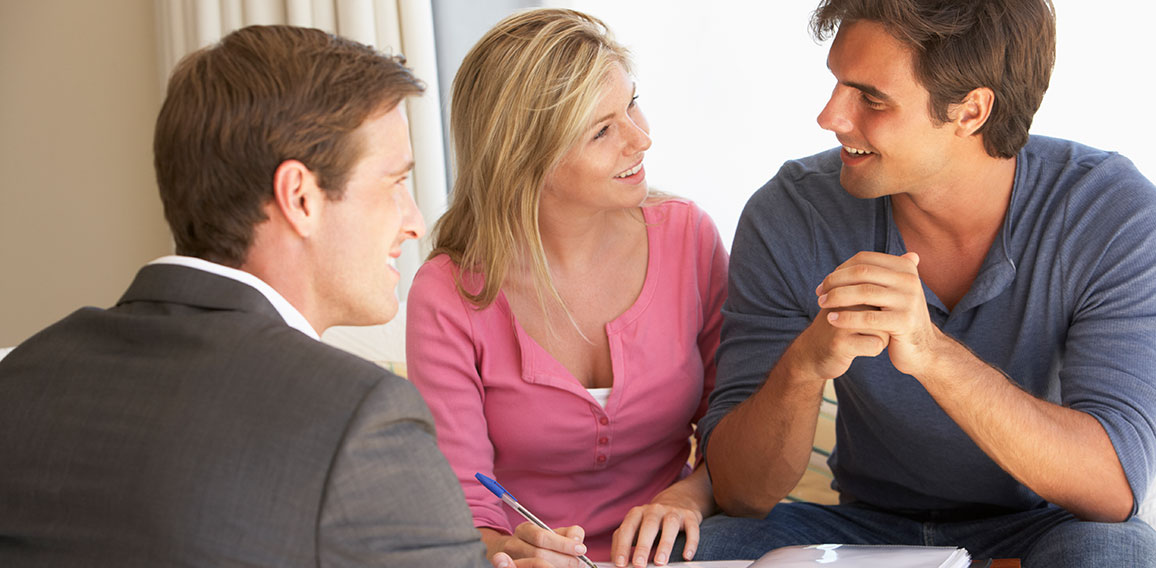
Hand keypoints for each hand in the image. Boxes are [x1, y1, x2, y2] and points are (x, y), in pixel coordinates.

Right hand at [480, 523, 588, 567]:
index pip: (542, 536)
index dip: (563, 544)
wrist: (512, 554)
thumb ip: (568, 534)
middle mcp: (513, 544)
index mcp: (524, 530)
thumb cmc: (539, 543)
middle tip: (579, 563)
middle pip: (538, 554)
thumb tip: (577, 541)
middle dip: (563, 559)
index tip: (581, 549)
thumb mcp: (553, 534)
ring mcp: (511, 559)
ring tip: (573, 567)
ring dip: (557, 566)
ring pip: (535, 564)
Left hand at [610, 468, 714, 567]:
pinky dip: (690, 543)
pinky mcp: (690, 516)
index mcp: (637, 514)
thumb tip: (620, 564)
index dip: (623, 546)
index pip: (627, 529)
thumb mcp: (637, 528)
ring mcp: (673, 511)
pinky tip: (687, 556)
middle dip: (643, 546)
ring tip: (660, 562)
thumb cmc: (652, 523)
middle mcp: (654, 510)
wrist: (678, 501)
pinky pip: (692, 529)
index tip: (620, 564)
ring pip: (670, 525)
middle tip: (639, 564)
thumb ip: (627, 543)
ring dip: (665, 544)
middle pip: (648, 526)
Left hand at [816, 251, 938, 375]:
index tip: (825, 282)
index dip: (840, 269)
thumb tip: (846, 264)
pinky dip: (846, 317)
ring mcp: (909, 300)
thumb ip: (872, 277)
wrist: (922, 350)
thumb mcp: (890, 293)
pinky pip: (868, 317)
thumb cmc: (898, 319)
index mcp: (905, 268)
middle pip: (862, 273)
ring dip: (837, 297)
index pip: (864, 259)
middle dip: (835, 281)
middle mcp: (910, 280)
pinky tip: (831, 320)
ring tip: (822, 304)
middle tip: (819, 293)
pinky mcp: (904, 321)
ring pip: (863, 292)